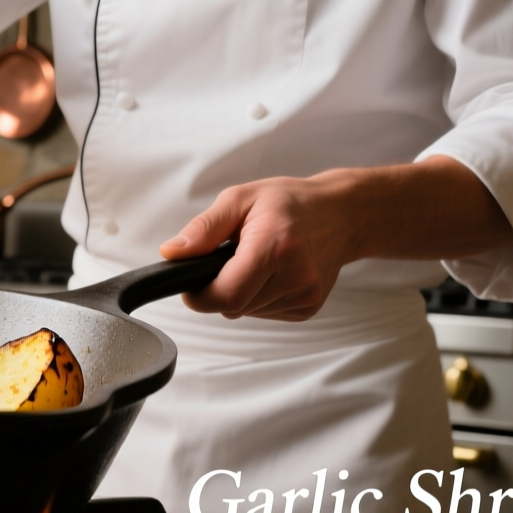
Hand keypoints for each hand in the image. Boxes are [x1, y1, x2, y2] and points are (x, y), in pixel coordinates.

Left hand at [157, 158, 512, 321]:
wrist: (341, 214)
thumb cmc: (289, 203)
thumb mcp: (239, 199)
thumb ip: (203, 229)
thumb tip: (171, 254)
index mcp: (275, 247)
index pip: (226, 294)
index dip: (199, 295)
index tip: (192, 283)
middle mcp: (295, 276)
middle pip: (233, 306)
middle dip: (219, 288)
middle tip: (229, 258)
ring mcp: (305, 296)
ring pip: (247, 311)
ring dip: (240, 292)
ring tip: (256, 260)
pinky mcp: (308, 308)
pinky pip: (265, 313)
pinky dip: (258, 297)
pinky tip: (271, 272)